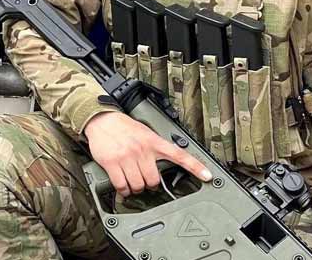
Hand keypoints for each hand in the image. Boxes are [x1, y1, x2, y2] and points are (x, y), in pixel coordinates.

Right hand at [83, 110, 211, 196]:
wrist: (103, 120)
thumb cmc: (126, 128)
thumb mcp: (148, 134)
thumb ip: (158, 148)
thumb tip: (168, 164)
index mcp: (155, 142)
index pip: (181, 156)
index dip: (196, 167)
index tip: (208, 176)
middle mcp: (143, 150)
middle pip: (154, 179)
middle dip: (151, 185)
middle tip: (146, 182)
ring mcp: (128, 157)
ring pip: (139, 185)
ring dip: (137, 189)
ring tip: (134, 184)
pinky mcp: (112, 163)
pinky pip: (122, 185)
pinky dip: (124, 190)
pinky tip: (124, 187)